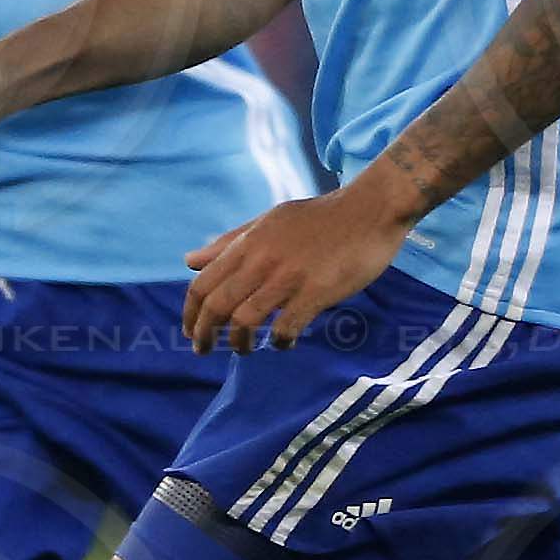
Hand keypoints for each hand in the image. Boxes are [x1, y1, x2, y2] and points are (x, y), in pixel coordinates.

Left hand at [177, 187, 409, 353]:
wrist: (370, 209)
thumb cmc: (319, 217)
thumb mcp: (268, 221)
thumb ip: (229, 243)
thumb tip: (189, 261)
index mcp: (248, 244)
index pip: (202, 284)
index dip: (191, 313)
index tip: (191, 332)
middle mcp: (262, 261)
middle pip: (217, 306)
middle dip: (204, 334)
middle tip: (204, 350)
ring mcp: (289, 277)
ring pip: (246, 320)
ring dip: (240, 342)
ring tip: (245, 349)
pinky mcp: (317, 291)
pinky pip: (287, 326)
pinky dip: (280, 341)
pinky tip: (283, 343)